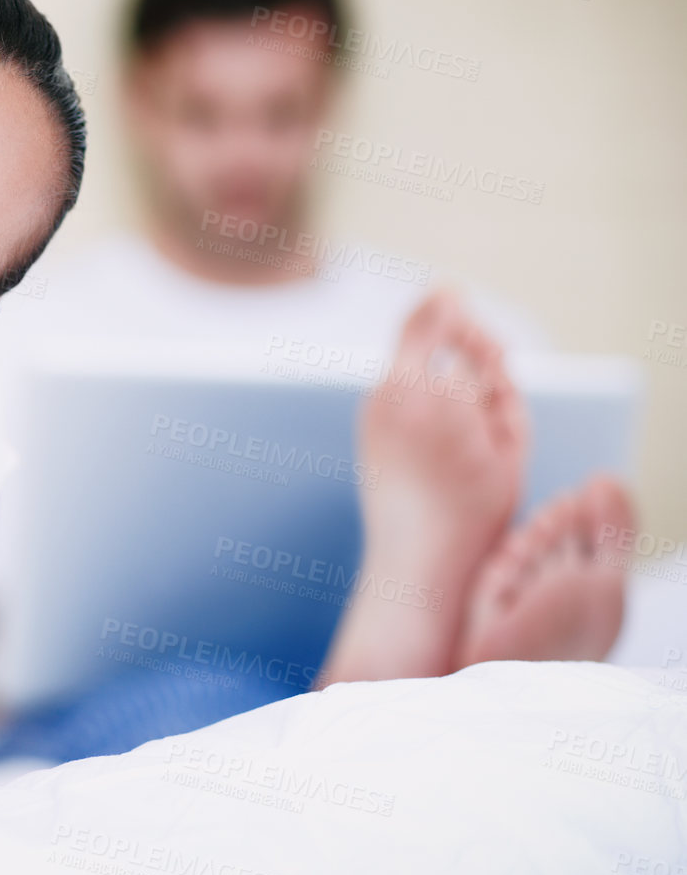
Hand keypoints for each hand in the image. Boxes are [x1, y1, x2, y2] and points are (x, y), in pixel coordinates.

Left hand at [359, 288, 528, 566]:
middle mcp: (388, 393)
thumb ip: (494, 376)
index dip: (461, 313)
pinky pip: (405, 395)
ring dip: (448, 384)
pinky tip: (448, 448)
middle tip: (494, 386)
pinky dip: (432, 407)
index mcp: (429, 391)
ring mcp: (371, 409)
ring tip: (474, 437)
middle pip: (424, 336)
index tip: (490, 340)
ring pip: (417, 368)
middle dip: (462, 347)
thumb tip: (472, 333)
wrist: (418, 560)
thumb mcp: (507, 437)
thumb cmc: (478, 505)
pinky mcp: (366, 425)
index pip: (436, 317)